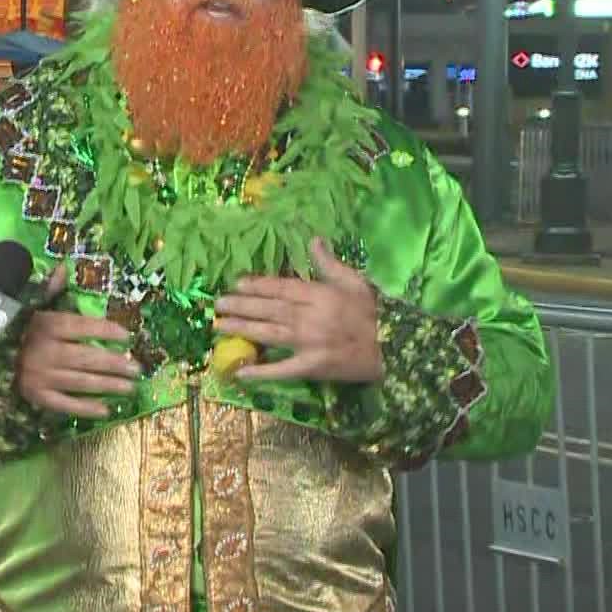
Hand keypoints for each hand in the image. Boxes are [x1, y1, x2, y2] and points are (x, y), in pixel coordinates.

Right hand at [15, 264, 141, 418]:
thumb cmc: (12, 327)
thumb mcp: (27, 304)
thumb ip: (48, 289)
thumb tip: (63, 268)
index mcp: (45, 325)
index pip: (82, 327)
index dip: (106, 331)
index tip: (127, 337)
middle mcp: (45, 351)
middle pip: (87, 358)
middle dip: (115, 364)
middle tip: (137, 368)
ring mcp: (41, 376)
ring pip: (81, 382)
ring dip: (108, 386)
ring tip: (129, 388)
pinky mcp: (36, 396)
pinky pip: (65, 404)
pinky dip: (85, 409)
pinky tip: (105, 410)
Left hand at [215, 238, 382, 383]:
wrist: (393, 348)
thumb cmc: (373, 313)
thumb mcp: (355, 282)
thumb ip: (329, 263)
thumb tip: (313, 239)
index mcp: (320, 295)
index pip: (282, 288)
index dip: (258, 285)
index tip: (237, 283)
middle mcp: (311, 317)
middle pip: (270, 309)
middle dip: (242, 305)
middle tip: (218, 304)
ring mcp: (310, 343)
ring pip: (271, 334)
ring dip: (244, 329)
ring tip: (220, 326)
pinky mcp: (313, 367)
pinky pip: (283, 370)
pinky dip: (262, 372)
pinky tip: (241, 372)